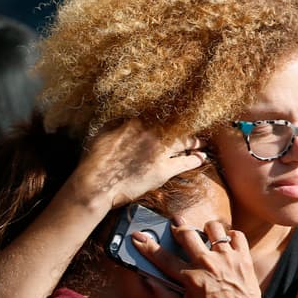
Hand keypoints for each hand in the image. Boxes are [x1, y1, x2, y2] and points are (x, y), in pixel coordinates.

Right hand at [73, 120, 205, 208]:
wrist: (97, 183)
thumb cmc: (95, 160)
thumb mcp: (104, 132)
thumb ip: (118, 122)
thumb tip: (126, 117)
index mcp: (137, 122)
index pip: (160, 113)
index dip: (170, 115)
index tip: (175, 116)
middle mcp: (152, 133)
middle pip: (177, 127)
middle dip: (186, 127)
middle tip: (194, 128)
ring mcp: (159, 151)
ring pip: (184, 142)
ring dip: (195, 142)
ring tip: (201, 143)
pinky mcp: (163, 170)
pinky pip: (185, 162)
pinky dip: (195, 159)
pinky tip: (201, 158)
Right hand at [134, 219, 283, 297]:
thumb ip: (163, 296)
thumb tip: (148, 280)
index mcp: (191, 278)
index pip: (163, 258)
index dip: (147, 246)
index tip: (137, 236)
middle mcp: (208, 264)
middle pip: (186, 234)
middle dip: (177, 226)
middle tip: (175, 226)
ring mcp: (227, 258)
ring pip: (213, 228)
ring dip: (206, 229)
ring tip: (205, 235)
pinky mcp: (243, 257)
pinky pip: (236, 235)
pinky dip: (230, 236)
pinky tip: (225, 244)